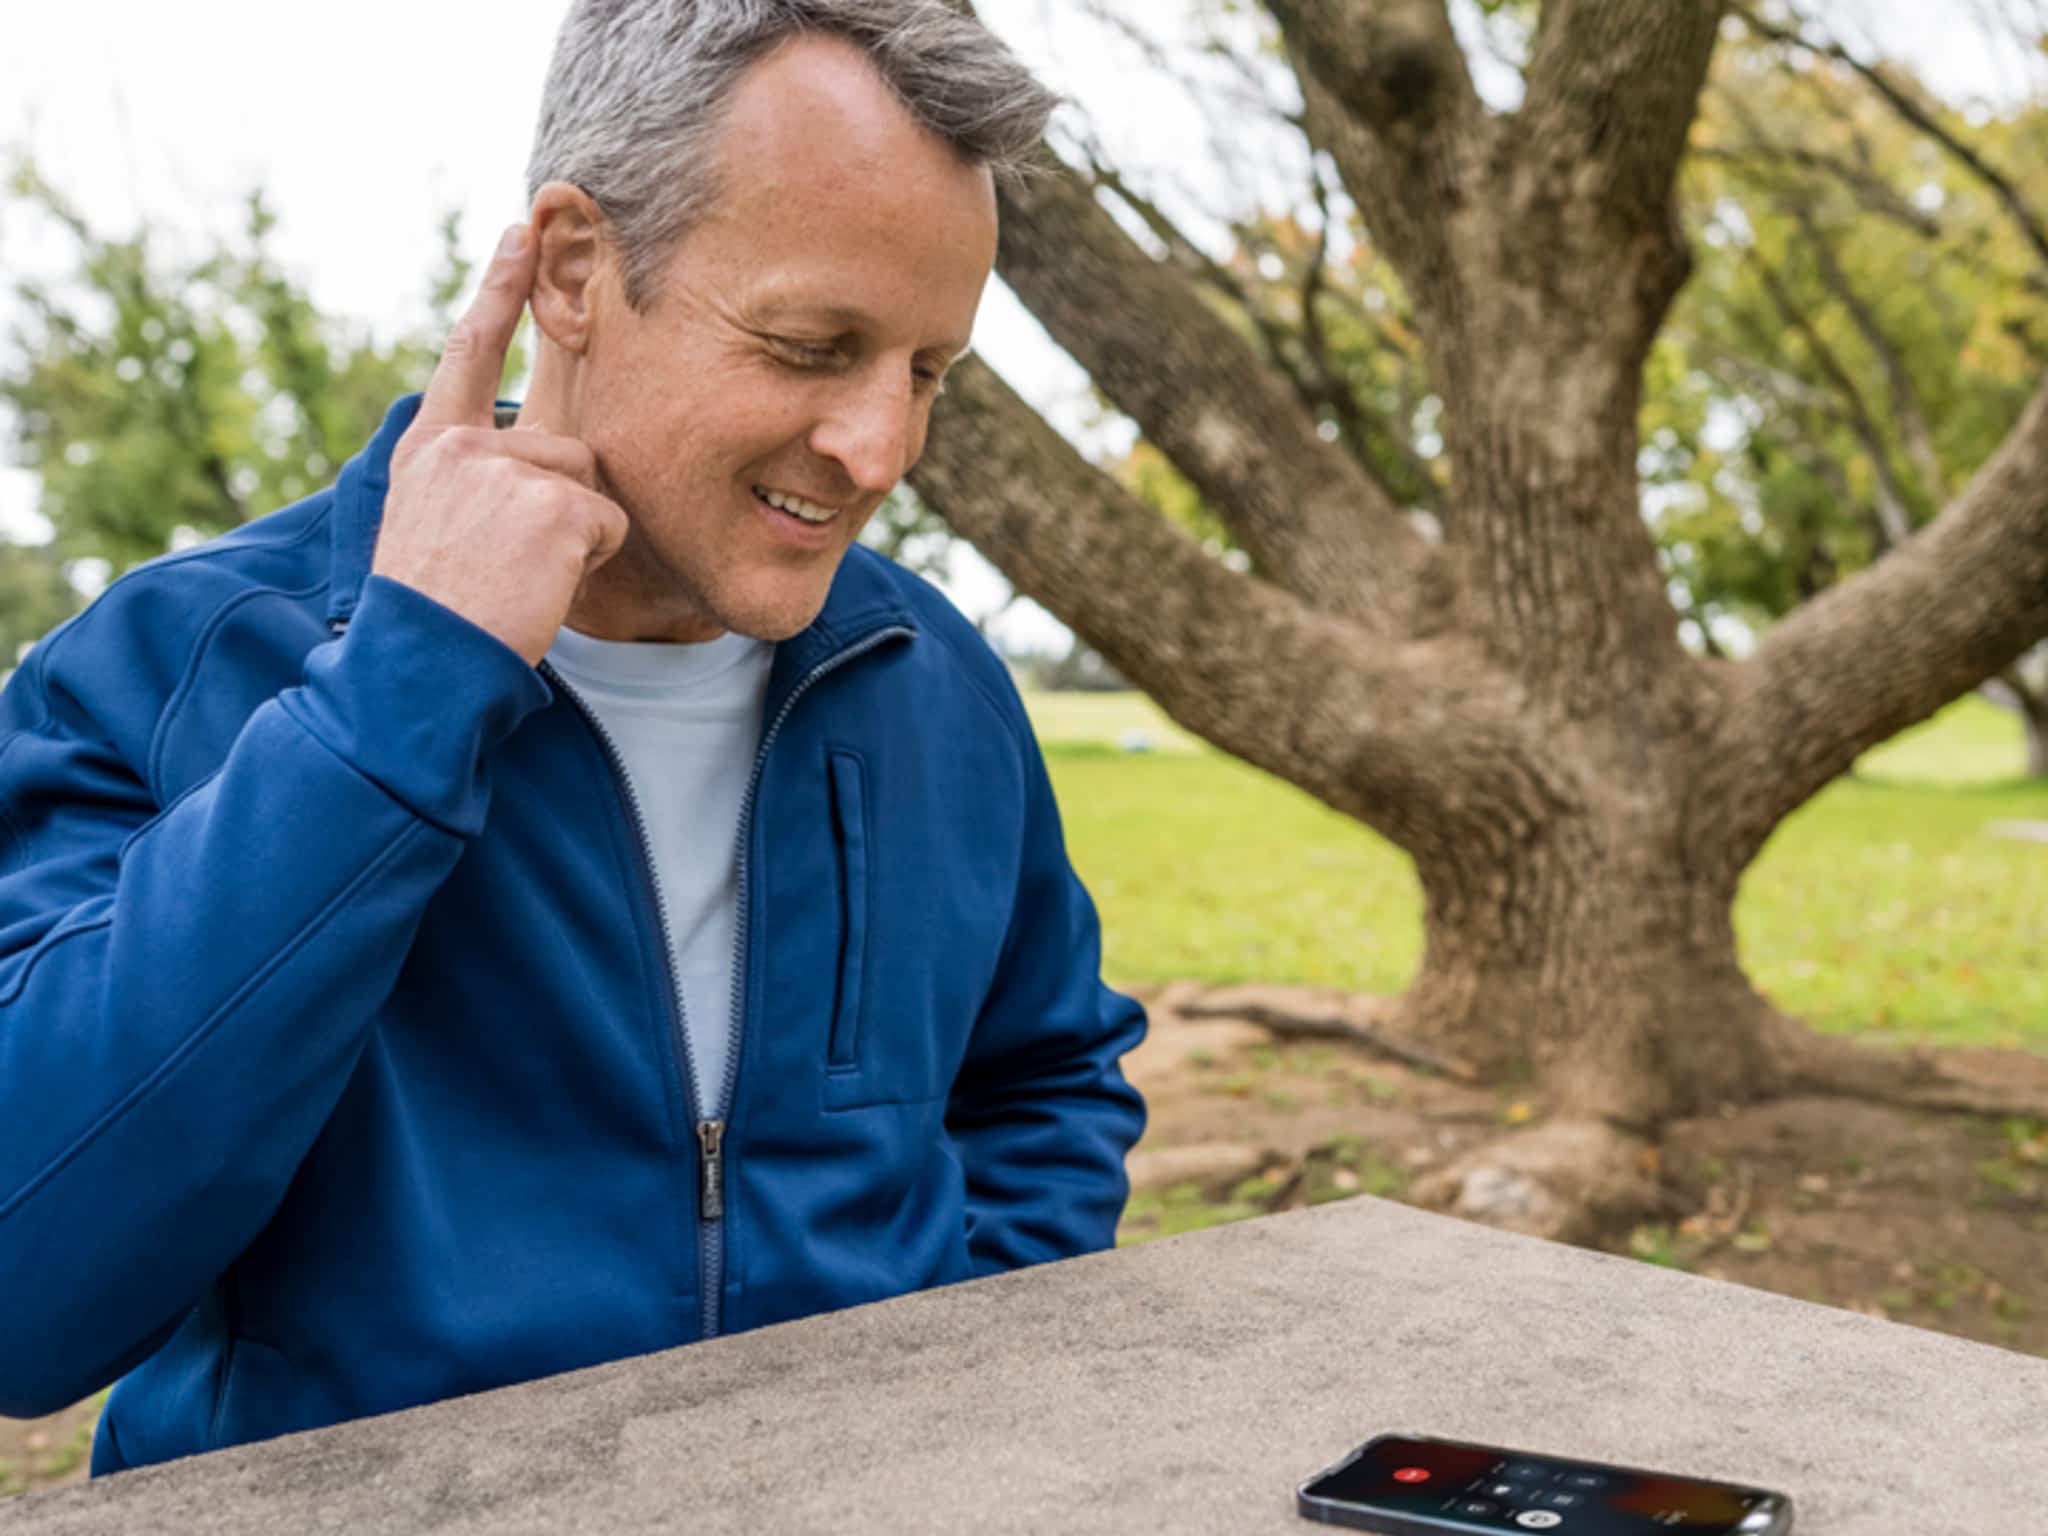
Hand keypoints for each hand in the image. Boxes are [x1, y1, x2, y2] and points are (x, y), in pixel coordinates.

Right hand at [370, 224, 627, 665]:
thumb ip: (474, 476)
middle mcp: (463, 446)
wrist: (421, 663)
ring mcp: (507, 469)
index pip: (467, 354)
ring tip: (517, 576)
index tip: (520, 233)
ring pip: (590, 489)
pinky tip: (538, 584)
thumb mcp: (433, 525)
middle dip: (560, 511)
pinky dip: (589, 561)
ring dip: (574, 538)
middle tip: (505, 565)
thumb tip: (538, 457)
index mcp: (430, 449)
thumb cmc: (436, 614)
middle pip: (564, 452)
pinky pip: (609, 524)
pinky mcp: (553, 503)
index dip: (496, 292)